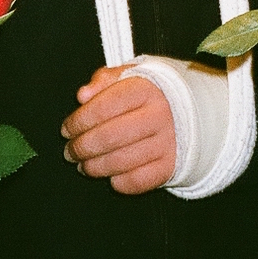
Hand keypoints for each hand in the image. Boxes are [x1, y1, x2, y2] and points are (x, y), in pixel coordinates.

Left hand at [60, 65, 176, 193]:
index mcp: (146, 88)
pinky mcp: (171, 165)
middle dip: (82, 147)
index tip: (66, 129)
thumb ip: (104, 80)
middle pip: (110, 136)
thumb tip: (82, 95)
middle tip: (70, 151)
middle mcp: (160, 114)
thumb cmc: (148, 94)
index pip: (104, 106)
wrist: (190, 112)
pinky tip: (110, 176)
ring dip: (94, 167)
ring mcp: (168, 142)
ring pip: (121, 161)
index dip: (80, 120)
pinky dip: (119, 182)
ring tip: (83, 165)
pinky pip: (138, 181)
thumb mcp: (129, 76)